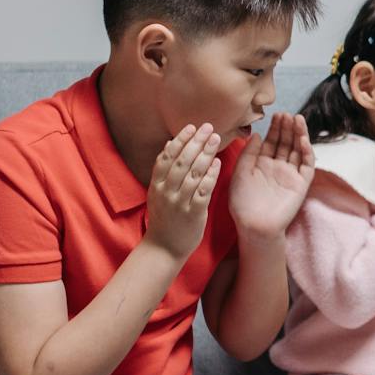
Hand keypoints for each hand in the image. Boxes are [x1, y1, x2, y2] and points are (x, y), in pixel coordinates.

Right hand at [146, 123, 220, 261]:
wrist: (164, 248)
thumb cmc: (164, 218)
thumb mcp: (157, 194)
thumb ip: (163, 172)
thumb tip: (169, 144)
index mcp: (156, 185)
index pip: (167, 157)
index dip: (180, 140)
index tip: (191, 127)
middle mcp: (166, 191)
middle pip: (182, 161)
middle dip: (196, 141)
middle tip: (208, 127)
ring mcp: (179, 202)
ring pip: (193, 173)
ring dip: (205, 154)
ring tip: (216, 139)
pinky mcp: (193, 213)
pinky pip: (203, 190)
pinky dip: (210, 175)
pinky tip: (217, 163)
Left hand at [228, 113, 315, 242]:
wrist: (255, 226)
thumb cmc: (243, 203)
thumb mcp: (239, 174)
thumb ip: (248, 154)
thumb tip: (256, 135)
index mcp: (262, 165)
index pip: (272, 142)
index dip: (275, 129)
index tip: (276, 114)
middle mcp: (278, 168)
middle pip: (286, 143)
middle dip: (287, 128)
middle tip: (287, 114)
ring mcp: (291, 175)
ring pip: (297, 150)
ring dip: (299, 135)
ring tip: (297, 119)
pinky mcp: (301, 184)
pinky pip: (306, 165)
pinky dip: (306, 152)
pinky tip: (302, 140)